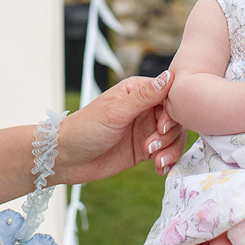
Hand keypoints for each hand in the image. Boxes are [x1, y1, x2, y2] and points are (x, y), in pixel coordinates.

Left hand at [55, 72, 183, 182]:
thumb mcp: (115, 112)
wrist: (68, 158)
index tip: (161, 127)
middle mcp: (145, 108)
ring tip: (155, 160)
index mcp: (138, 91)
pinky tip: (160, 168)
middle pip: (176, 118)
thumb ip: (144, 97)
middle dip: (169, 134)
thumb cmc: (85, 128)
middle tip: (151, 146)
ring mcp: (146, 129)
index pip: (170, 95)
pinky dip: (168, 161)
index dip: (172, 112)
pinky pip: (167, 152)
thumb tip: (169, 76)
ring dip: (170, 150)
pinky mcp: (145, 149)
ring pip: (174, 137)